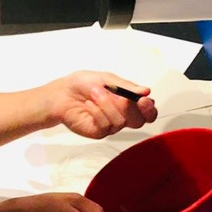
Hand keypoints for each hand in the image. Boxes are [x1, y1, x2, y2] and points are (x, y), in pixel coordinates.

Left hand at [42, 71, 156, 137]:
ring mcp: (110, 125)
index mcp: (128, 102)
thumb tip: (145, 91)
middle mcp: (121, 115)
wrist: (63, 93)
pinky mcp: (98, 132)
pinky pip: (105, 125)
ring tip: (95, 92)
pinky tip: (89, 104)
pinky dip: (97, 111)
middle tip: (124, 98)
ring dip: (107, 104)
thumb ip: (126, 87)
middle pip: (139, 121)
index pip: (147, 112)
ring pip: (120, 121)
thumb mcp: (107, 79)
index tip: (143, 100)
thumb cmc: (83, 85)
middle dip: (133, 109)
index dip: (149, 109)